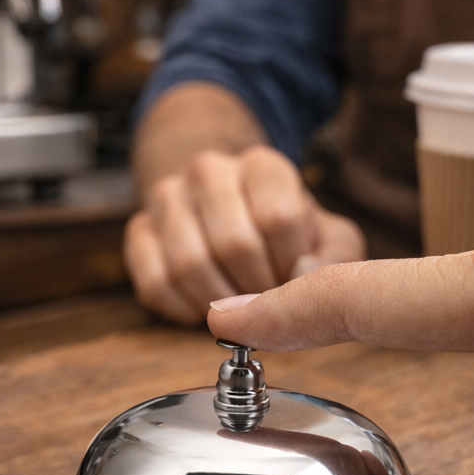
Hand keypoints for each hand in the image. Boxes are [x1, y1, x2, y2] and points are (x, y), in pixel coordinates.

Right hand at [125, 145, 365, 324]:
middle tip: (266, 300)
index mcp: (262, 165)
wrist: (228, 209)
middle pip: (233, 244)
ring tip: (237, 306)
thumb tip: (302, 273)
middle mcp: (209, 171)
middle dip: (256, 289)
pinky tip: (203, 306)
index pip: (279, 219)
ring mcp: (167, 198)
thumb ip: (334, 256)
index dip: (291, 266)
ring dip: (219, 301)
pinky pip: (155, 284)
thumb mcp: (325, 237)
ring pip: (188, 265)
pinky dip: (183, 309)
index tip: (293, 278)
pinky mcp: (138, 232)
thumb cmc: (283, 233)